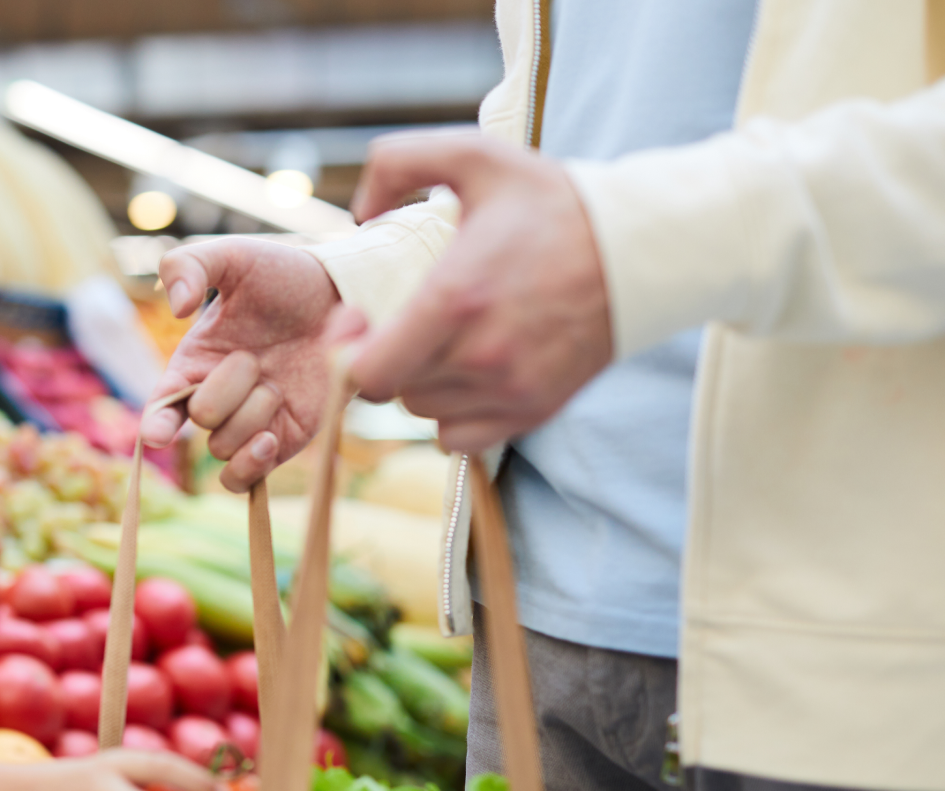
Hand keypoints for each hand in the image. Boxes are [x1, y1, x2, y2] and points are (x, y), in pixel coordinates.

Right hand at [143, 237, 338, 491]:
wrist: (343, 296)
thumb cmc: (284, 275)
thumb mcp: (234, 256)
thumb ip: (189, 264)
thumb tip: (176, 307)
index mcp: (193, 363)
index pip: (159, 407)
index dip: (154, 424)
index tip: (158, 433)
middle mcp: (216, 399)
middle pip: (202, 421)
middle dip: (227, 390)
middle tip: (254, 357)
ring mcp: (249, 423)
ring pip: (225, 449)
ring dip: (253, 415)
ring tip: (277, 382)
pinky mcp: (282, 441)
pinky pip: (248, 479)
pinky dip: (252, 465)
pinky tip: (271, 438)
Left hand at [332, 132, 613, 452]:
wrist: (640, 247)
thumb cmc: (554, 202)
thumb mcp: (477, 155)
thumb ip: (399, 161)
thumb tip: (359, 212)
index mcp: (455, 300)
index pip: (367, 372)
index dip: (348, 353)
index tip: (361, 322)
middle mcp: (482, 356)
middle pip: (391, 391)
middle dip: (385, 357)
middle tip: (402, 321)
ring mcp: (511, 389)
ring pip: (424, 412)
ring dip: (419, 382)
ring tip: (441, 340)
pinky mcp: (535, 410)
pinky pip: (460, 437)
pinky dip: (452, 412)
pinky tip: (465, 371)